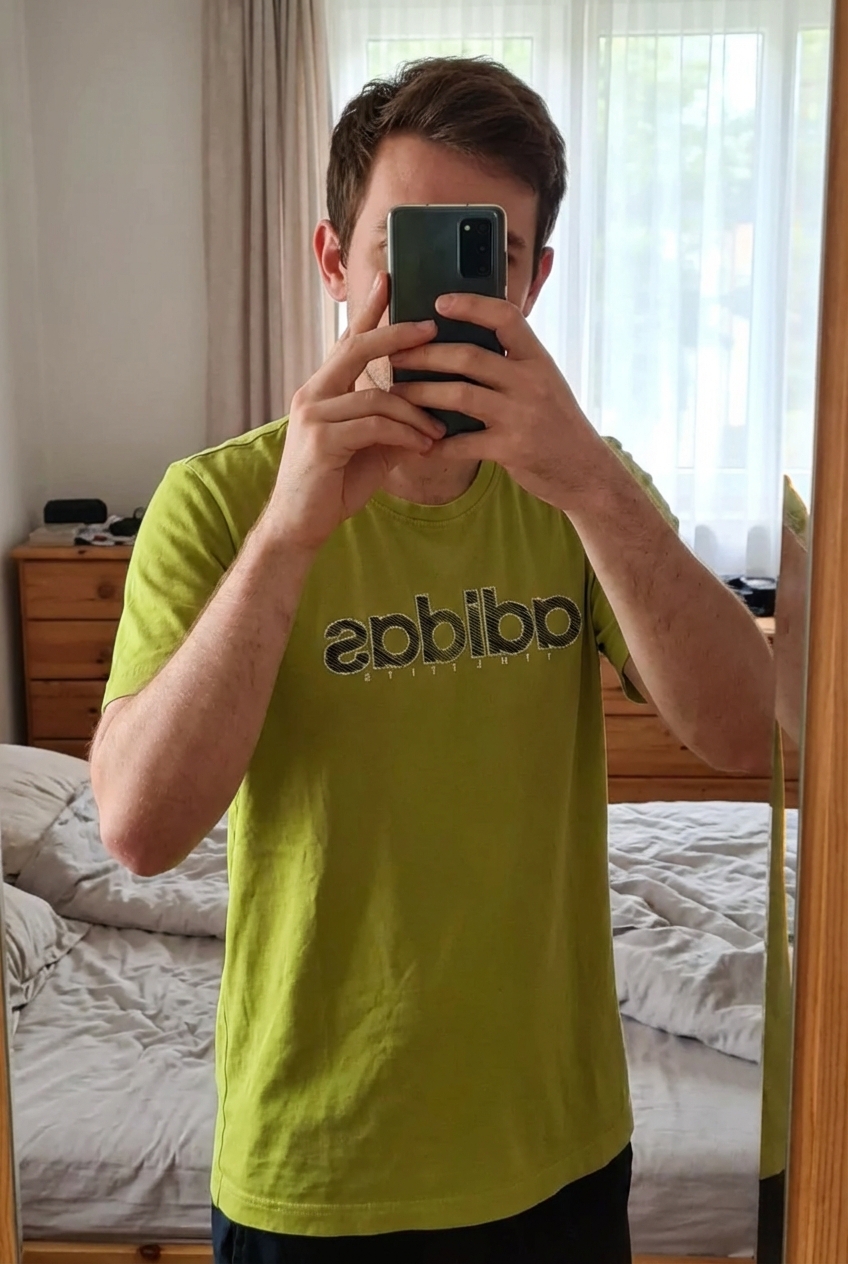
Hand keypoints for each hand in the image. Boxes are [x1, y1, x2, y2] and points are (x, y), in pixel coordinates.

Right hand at [266, 273, 442, 551]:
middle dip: (396, 335)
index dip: (368, 311)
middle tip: (431, 327)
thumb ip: (393, 423)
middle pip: (356, 349)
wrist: (300, 526)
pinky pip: (374, 425)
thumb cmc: (333, 487)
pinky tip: (424, 445)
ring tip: (439, 428)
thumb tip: (430, 410)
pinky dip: (405, 433)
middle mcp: (312, 394)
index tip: (389, 281)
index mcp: (322, 390)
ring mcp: (313, 415)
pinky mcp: (321, 440)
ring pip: (375, 395)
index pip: (348, 342)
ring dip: (415, 411)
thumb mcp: (371, 449)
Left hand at [389, 292, 610, 510]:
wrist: (584, 471)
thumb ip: (513, 362)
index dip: (471, 305)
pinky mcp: (512, 449)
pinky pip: (463, 443)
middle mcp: (531, 382)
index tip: (439, 302)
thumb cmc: (556, 423)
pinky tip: (418, 443)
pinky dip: (437, 444)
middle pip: (468, 357)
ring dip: (421, 393)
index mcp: (537, 359)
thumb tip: (468, 338)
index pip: (505, 317)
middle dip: (425, 354)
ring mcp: (521, 415)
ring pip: (459, 395)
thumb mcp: (543, 382)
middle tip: (395, 355)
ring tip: (397, 393)